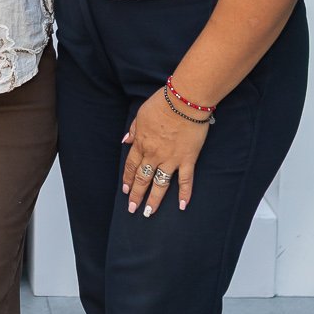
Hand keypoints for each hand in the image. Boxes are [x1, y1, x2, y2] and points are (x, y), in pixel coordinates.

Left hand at [121, 88, 209, 216]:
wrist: (184, 101)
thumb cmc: (163, 104)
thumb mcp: (141, 115)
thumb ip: (133, 130)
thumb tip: (125, 141)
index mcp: (142, 143)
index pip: (132, 165)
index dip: (128, 179)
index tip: (126, 191)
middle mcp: (154, 155)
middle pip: (143, 178)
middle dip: (137, 195)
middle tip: (133, 209)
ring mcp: (171, 159)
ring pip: (160, 184)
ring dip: (154, 200)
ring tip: (149, 213)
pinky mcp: (187, 159)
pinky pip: (186, 180)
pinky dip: (185, 193)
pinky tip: (183, 206)